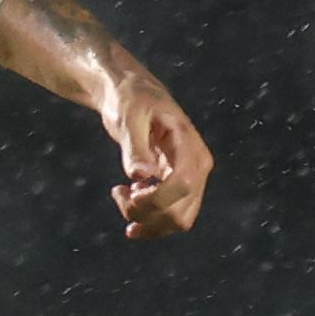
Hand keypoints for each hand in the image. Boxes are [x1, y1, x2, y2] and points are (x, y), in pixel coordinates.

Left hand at [101, 71, 213, 240]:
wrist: (132, 95)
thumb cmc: (131, 100)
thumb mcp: (128, 117)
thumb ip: (135, 146)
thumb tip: (140, 175)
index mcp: (190, 147)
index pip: (183, 185)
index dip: (156, 198)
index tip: (128, 191)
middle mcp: (197, 166)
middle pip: (181, 212)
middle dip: (145, 213)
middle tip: (117, 192)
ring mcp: (190, 178)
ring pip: (177, 220)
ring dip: (146, 220)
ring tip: (120, 195)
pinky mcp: (178, 185)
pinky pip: (170, 214)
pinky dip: (148, 217)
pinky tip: (128, 195)